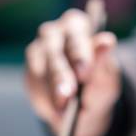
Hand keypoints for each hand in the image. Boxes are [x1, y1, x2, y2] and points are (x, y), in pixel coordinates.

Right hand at [25, 8, 119, 135]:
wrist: (84, 110)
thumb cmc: (98, 86)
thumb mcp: (106, 79)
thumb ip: (103, 62)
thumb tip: (106, 40)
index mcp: (77, 26)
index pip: (76, 33)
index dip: (79, 53)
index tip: (84, 74)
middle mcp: (54, 34)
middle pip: (53, 48)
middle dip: (61, 73)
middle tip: (69, 93)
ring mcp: (38, 52)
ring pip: (40, 67)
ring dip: (50, 88)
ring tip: (62, 106)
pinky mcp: (30, 73)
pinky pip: (33, 84)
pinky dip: (43, 97)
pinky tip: (53, 109)